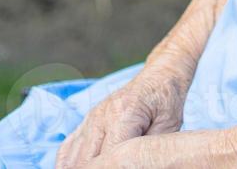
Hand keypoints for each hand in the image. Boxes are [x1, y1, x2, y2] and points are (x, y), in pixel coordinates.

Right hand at [55, 64, 188, 168]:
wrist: (158, 77)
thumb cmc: (166, 101)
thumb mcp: (169, 126)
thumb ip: (151, 149)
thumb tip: (139, 164)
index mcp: (123, 115)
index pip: (109, 157)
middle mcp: (101, 116)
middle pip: (87, 160)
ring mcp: (91, 118)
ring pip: (73, 156)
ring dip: (78, 168)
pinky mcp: (87, 122)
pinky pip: (68, 147)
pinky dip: (67, 162)